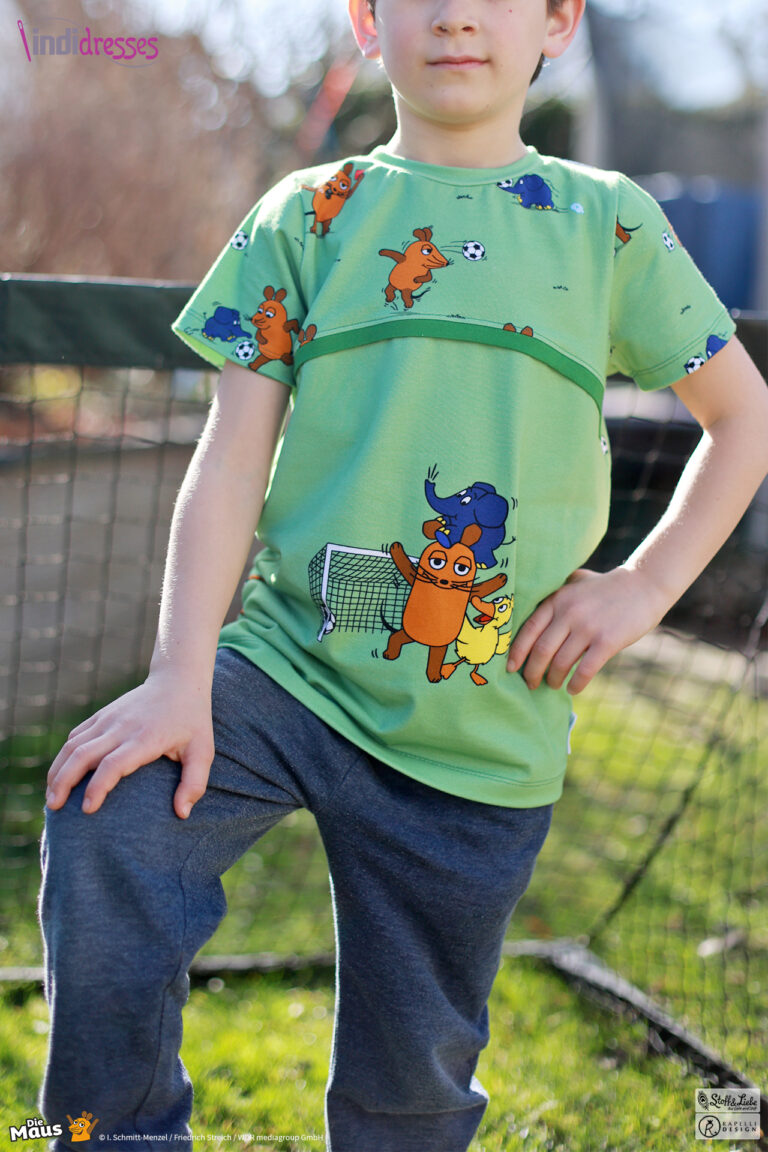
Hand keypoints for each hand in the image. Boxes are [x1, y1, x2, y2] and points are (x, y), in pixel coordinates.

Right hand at [45, 671, 214, 817]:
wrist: (178, 681)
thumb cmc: (192, 721)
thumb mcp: (203, 751)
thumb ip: (195, 783)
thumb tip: (182, 814)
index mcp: (145, 738)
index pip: (113, 763)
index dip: (97, 787)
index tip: (87, 809)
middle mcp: (121, 727)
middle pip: (83, 754)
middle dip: (64, 782)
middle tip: (54, 807)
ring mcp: (108, 718)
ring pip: (73, 744)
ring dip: (58, 770)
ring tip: (51, 797)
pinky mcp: (102, 715)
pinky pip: (76, 735)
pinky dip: (63, 756)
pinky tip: (59, 775)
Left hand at [506, 567, 668, 694]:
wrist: (644, 585)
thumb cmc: (606, 586)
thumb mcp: (576, 581)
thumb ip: (556, 593)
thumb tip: (529, 609)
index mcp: (557, 599)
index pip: (528, 630)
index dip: (516, 652)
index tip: (510, 668)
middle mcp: (569, 613)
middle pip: (541, 650)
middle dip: (532, 672)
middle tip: (531, 683)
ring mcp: (588, 627)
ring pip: (561, 663)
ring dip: (553, 680)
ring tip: (553, 685)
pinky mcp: (607, 641)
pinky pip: (584, 670)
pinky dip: (575, 684)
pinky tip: (573, 689)